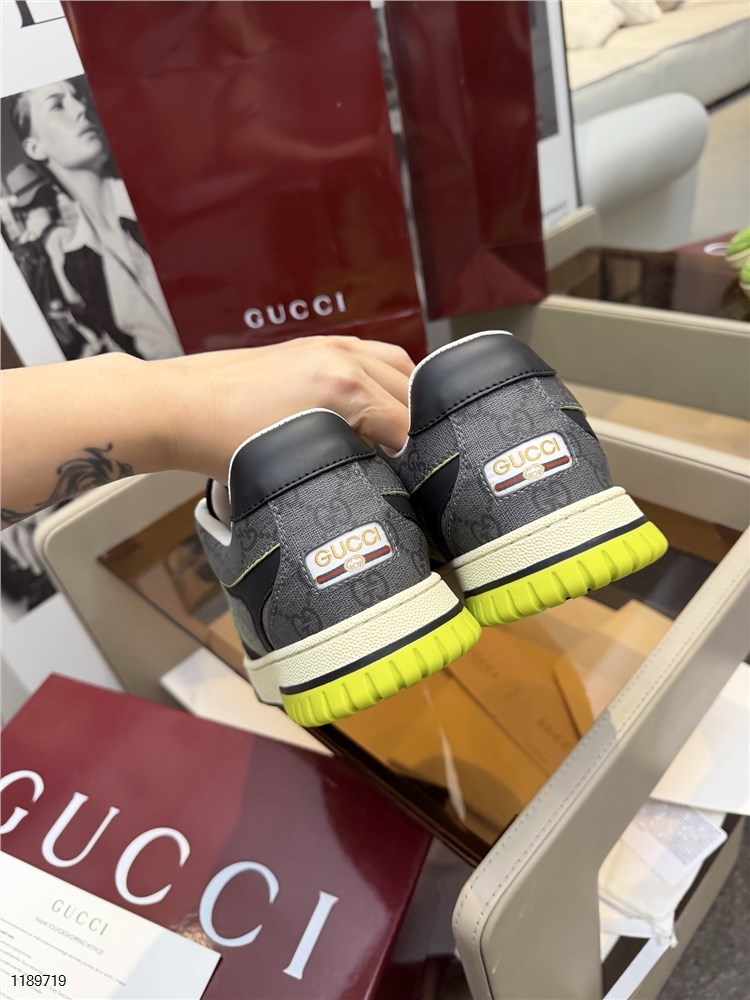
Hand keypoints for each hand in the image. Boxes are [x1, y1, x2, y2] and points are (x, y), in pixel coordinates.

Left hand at [153, 336, 414, 482]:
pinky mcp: (311, 344)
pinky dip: (381, 376)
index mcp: (344, 388)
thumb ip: (346, 468)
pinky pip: (367, 352)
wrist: (175, 407)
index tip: (419, 480)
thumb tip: (373, 479)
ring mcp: (326, 345)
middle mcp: (341, 359)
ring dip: (404, 395)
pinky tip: (374, 401)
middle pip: (410, 390)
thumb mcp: (292, 467)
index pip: (407, 425)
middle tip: (416, 461)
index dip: (418, 458)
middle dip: (418, 426)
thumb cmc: (221, 441)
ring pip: (394, 364)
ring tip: (402, 430)